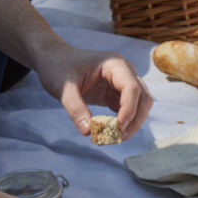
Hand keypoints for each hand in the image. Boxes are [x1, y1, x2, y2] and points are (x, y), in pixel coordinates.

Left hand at [36, 46, 152, 138]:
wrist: (54, 59)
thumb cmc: (58, 67)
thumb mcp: (63, 88)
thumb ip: (75, 108)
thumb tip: (89, 132)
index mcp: (114, 64)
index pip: (132, 88)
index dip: (128, 110)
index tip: (115, 129)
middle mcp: (124, 72)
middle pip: (143, 98)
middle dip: (133, 120)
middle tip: (115, 138)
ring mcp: (122, 83)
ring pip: (140, 106)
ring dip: (131, 124)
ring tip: (112, 138)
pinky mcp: (116, 94)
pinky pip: (128, 110)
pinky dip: (123, 123)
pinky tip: (109, 133)